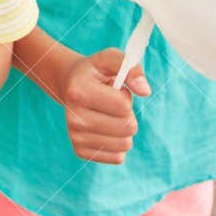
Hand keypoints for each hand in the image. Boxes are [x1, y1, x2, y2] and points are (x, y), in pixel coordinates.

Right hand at [61, 49, 150, 164]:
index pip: (123, 106)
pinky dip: (118, 143)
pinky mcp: (80, 151)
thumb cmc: (95, 72)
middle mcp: (74, 118)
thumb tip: (145, 91)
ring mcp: (75, 136)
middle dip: (128, 115)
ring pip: (124, 145)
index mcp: (78, 92)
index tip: (113, 90)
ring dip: (124, 130)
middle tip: (113, 104)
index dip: (125, 96)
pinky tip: (107, 129)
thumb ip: (131, 68)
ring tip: (110, 115)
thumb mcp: (111, 59)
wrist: (70, 85)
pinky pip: (117, 157)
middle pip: (126, 128)